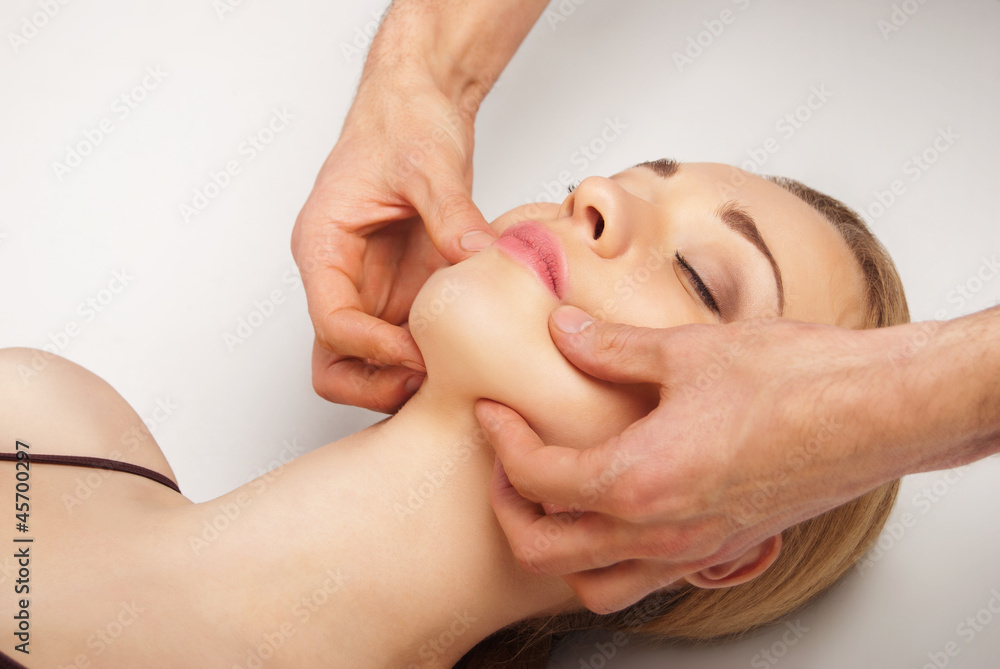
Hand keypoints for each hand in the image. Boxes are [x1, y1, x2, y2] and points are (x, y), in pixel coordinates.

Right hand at [292, 64, 494, 411]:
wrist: (418, 105)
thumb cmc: (403, 123)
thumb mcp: (430, 163)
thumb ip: (452, 214)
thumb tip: (479, 257)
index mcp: (324, 245)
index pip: (330, 321)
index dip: (373, 348)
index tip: (421, 353)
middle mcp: (340, 276)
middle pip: (333, 362)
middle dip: (376, 383)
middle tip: (433, 379)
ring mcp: (371, 290)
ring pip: (364, 365)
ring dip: (400, 380)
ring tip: (452, 374)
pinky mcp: (402, 293)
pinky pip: (403, 345)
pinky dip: (427, 362)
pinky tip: (466, 357)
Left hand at [476, 305, 901, 613]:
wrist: (877, 413)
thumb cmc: (797, 382)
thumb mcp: (688, 350)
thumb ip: (611, 347)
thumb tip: (563, 329)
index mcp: (639, 480)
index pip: (536, 477)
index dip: (501, 440)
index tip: (490, 412)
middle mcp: (659, 531)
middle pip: (545, 550)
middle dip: (509, 506)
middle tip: (504, 460)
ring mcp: (691, 550)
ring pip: (591, 585)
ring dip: (555, 548)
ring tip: (548, 500)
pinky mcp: (720, 550)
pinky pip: (643, 581)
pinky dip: (608, 560)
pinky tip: (613, 515)